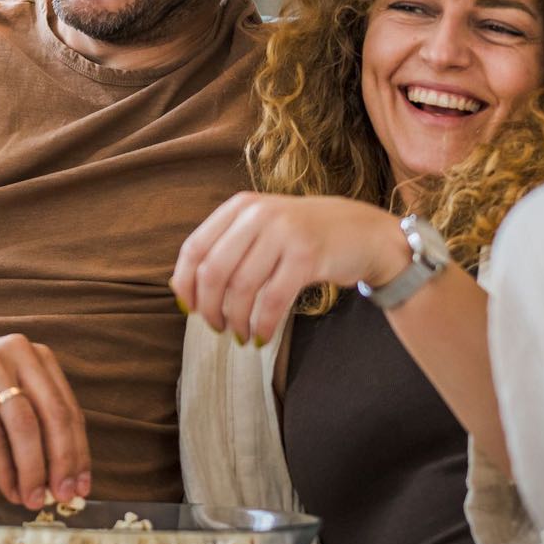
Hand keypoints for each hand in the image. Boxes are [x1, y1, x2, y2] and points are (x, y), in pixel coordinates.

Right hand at [0, 335, 90, 509]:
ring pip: (24, 425)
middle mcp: (19, 353)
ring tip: (32, 499)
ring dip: (32, 469)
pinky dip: (3, 467)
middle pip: (53, 415)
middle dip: (62, 462)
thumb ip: (32, 429)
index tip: (82, 486)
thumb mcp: (5, 403)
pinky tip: (8, 489)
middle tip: (62, 497)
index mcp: (38, 357)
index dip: (78, 452)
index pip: (68, 410)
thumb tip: (58, 480)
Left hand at [170, 193, 409, 343]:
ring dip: (236, 320)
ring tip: (240, 336)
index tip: (188, 311)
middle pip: (214, 271)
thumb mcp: (262, 229)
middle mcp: (259, 214)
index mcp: (240, 207)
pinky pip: (273, 299)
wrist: (363, 232)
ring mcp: (284, 232)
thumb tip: (180, 290)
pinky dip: (262, 324)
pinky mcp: (307, 255)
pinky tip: (261, 337)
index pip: (195, 248)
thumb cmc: (303, 238)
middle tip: (216, 328)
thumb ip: (226, 249)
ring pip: (242, 287)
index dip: (185, 285)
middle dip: (209, 308)